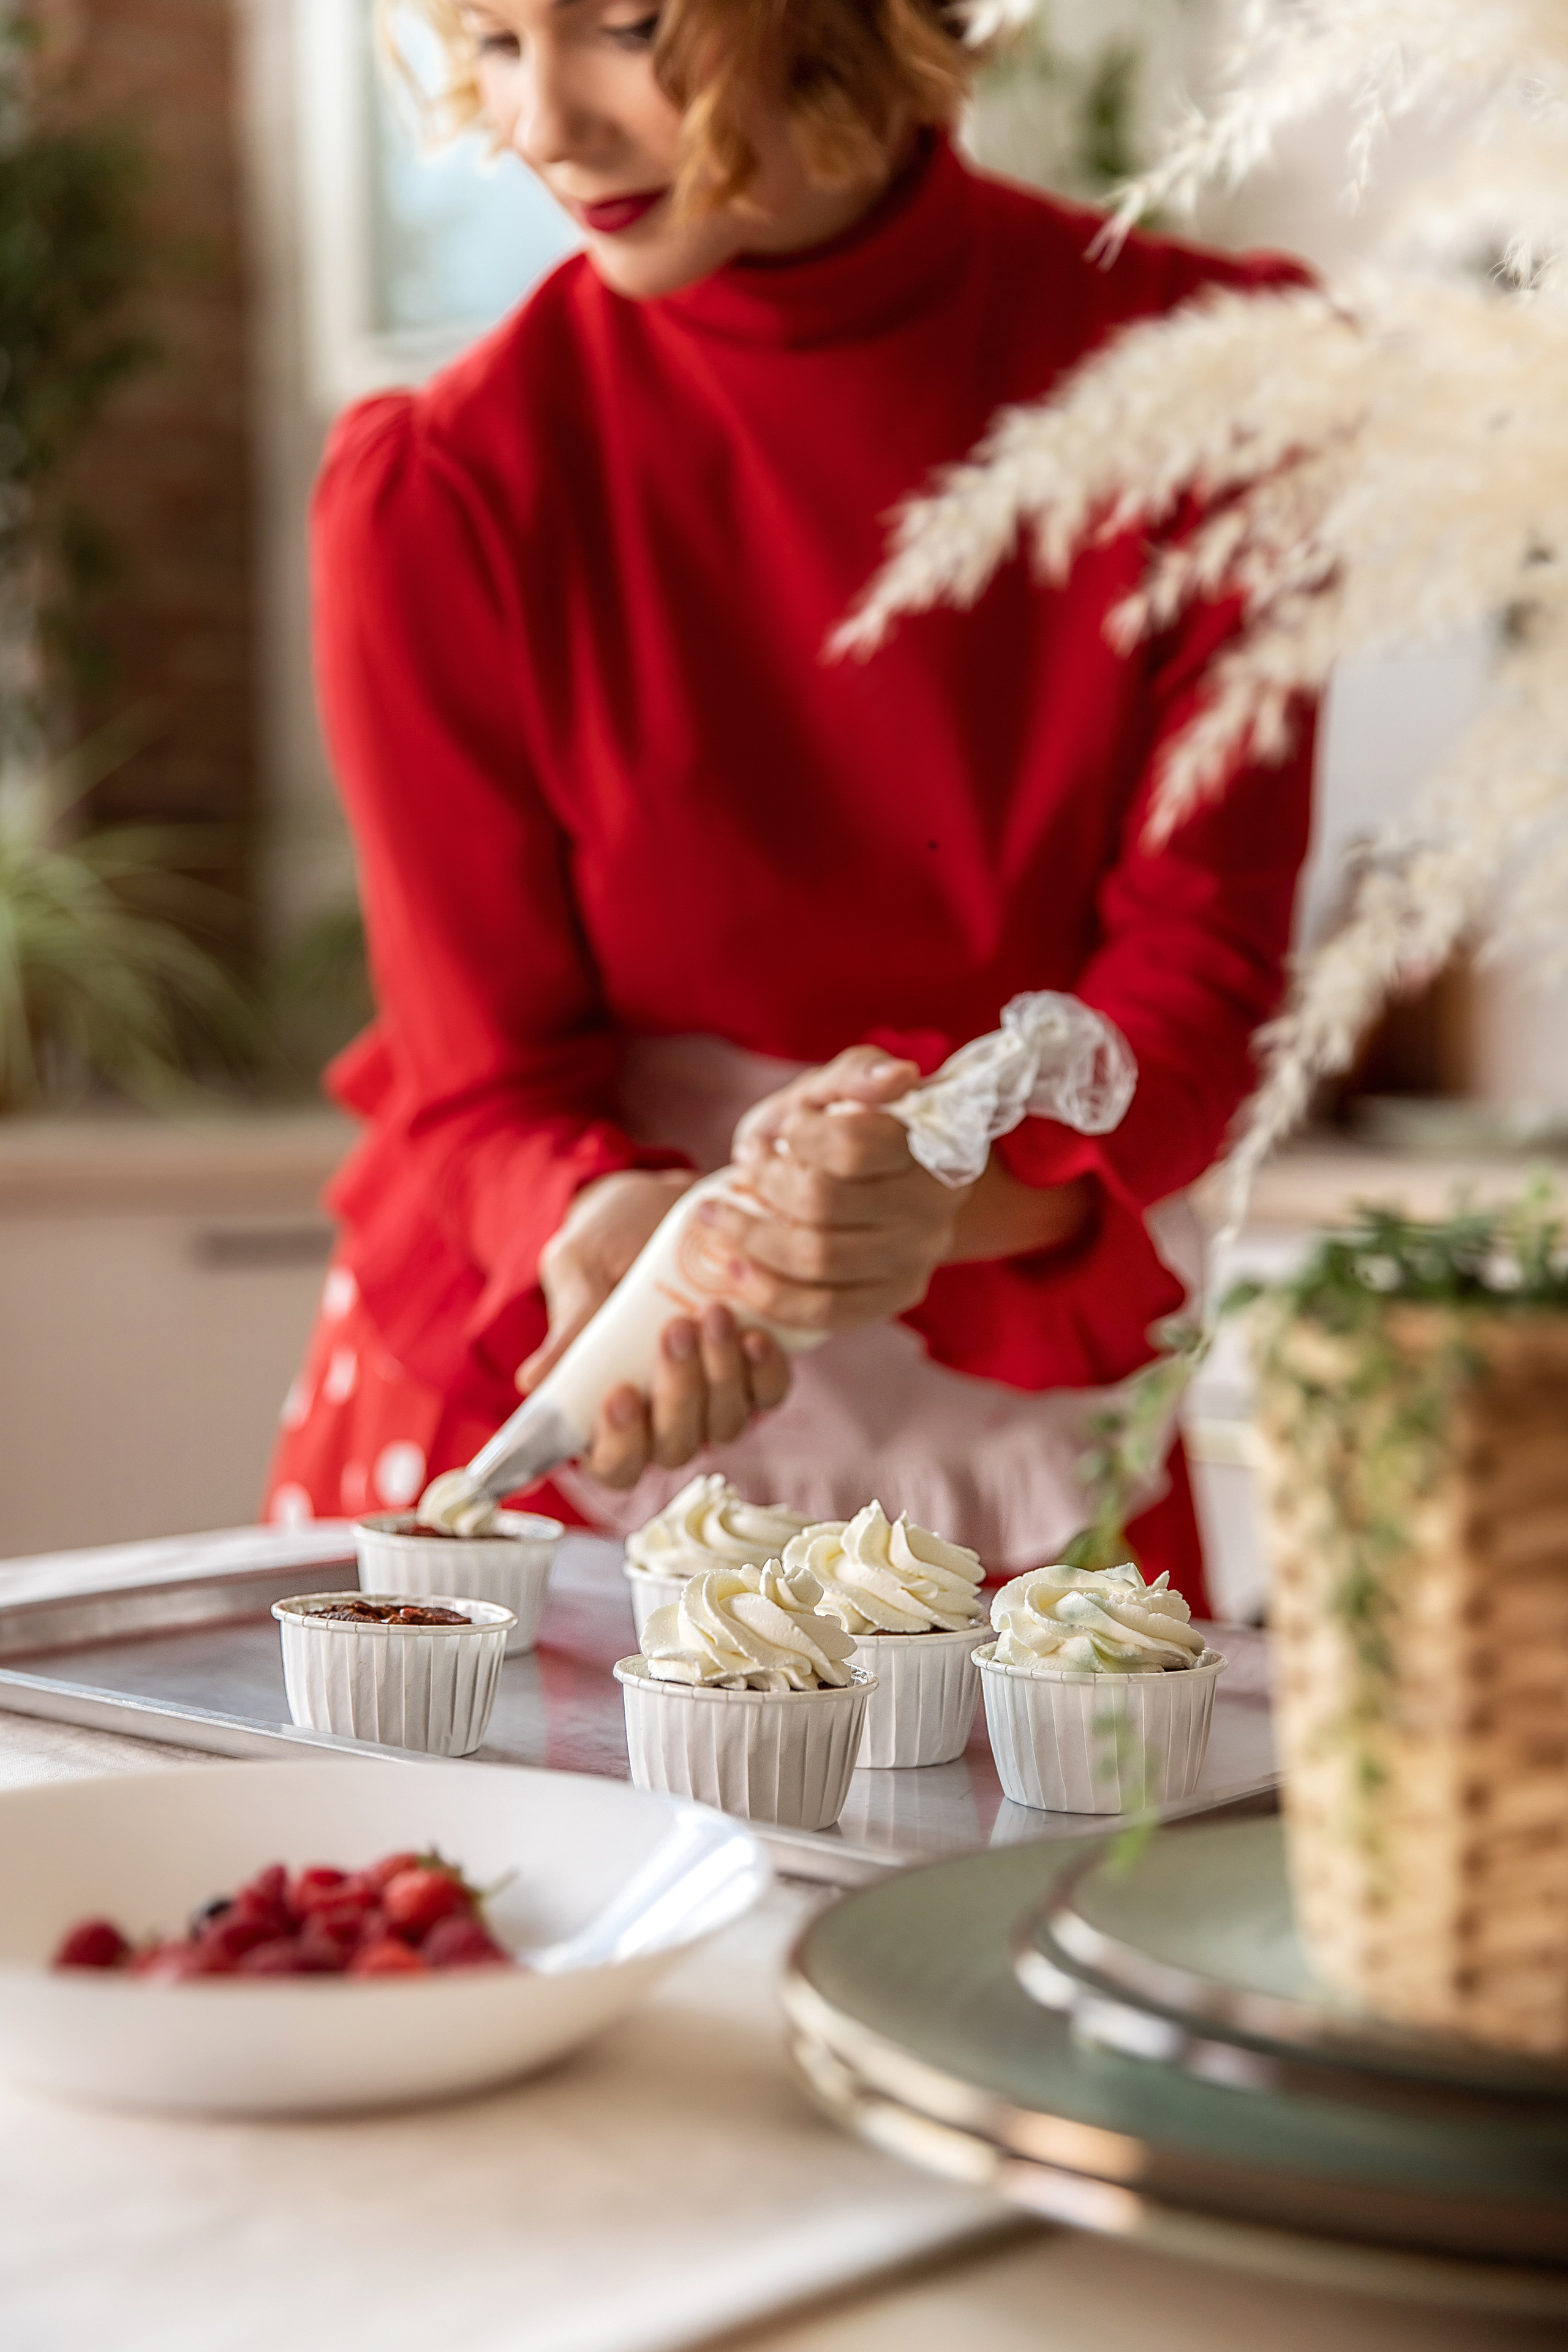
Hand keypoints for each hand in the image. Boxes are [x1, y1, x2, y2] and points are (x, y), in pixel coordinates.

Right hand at [517, 1168, 791, 1490]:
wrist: (656, 1206)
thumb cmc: (605, 1245)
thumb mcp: (579, 1270)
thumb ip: (569, 1322)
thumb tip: (533, 1381)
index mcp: (606, 1412)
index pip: (613, 1463)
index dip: (617, 1445)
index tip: (617, 1395)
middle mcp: (663, 1419)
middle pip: (675, 1445)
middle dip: (678, 1393)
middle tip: (674, 1330)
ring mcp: (713, 1399)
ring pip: (725, 1423)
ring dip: (722, 1375)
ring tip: (713, 1314)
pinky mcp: (754, 1373)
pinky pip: (768, 1394)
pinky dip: (765, 1372)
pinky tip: (755, 1334)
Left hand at [708, 1046, 1095, 1330]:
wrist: (873, 1177)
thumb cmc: (849, 1122)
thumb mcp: (843, 1086)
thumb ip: (858, 1074)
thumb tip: (899, 1076)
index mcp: (930, 1144)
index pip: (853, 1147)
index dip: (801, 1137)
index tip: (778, 1132)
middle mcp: (934, 1206)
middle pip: (825, 1204)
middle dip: (766, 1185)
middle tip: (740, 1170)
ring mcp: (917, 1258)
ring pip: (818, 1259)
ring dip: (750, 1238)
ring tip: (714, 1218)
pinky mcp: (894, 1297)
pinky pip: (825, 1311)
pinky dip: (769, 1294)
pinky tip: (734, 1271)